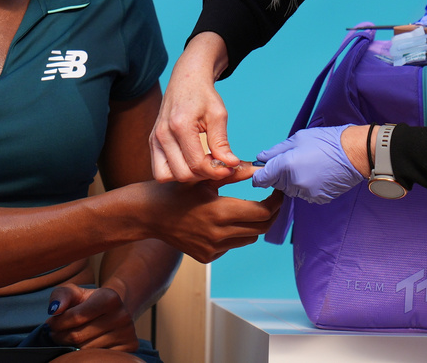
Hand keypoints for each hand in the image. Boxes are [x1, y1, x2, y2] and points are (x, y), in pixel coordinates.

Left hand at [45, 284, 138, 350]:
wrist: (114, 311)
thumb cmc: (89, 302)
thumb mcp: (74, 293)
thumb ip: (60, 296)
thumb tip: (54, 310)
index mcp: (110, 297)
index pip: (75, 317)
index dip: (57, 323)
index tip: (51, 324)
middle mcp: (122, 316)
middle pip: (78, 336)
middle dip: (61, 336)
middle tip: (56, 334)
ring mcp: (127, 334)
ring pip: (85, 350)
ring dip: (70, 347)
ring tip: (69, 340)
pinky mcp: (128, 349)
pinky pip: (97, 359)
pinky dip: (85, 355)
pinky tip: (83, 346)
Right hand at [141, 173, 283, 262]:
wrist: (149, 215)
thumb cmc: (176, 191)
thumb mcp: (204, 178)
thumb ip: (233, 173)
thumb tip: (258, 168)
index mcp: (219, 212)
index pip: (262, 212)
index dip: (275, 202)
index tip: (278, 192)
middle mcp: (218, 234)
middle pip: (261, 228)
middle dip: (270, 213)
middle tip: (271, 200)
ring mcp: (213, 249)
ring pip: (249, 238)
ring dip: (252, 224)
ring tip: (244, 208)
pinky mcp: (208, 257)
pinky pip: (233, 245)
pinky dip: (235, 233)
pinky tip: (222, 221)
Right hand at [150, 33, 238, 181]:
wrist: (186, 80)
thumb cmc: (203, 95)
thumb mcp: (218, 115)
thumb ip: (222, 142)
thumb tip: (231, 164)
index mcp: (179, 125)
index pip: (197, 163)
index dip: (216, 171)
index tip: (230, 168)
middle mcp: (162, 135)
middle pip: (182, 174)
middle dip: (203, 175)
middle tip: (218, 165)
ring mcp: (154, 139)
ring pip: (166, 176)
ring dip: (187, 175)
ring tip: (203, 164)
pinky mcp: (152, 142)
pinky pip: (160, 169)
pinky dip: (175, 171)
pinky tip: (191, 161)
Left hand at [251, 125, 364, 203]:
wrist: (354, 153)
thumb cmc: (327, 141)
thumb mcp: (298, 138)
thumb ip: (276, 151)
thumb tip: (261, 158)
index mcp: (286, 165)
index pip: (261, 179)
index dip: (260, 175)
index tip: (262, 171)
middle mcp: (294, 183)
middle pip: (275, 185)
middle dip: (279, 175)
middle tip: (294, 161)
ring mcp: (306, 193)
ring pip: (290, 190)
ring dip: (292, 181)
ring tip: (308, 165)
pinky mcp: (317, 199)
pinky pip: (304, 194)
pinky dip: (306, 187)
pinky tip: (317, 174)